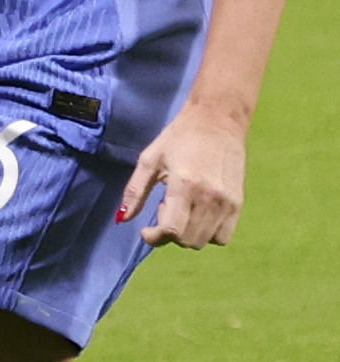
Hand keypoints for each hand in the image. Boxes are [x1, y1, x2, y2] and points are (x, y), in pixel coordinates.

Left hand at [122, 107, 248, 250]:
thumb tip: (121, 219)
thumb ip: (135, 192)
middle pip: (188, 240)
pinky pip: (224, 236)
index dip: (155, 237)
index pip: (172, 230)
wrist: (218, 121)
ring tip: (183, 208)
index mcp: (184, 186)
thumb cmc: (179, 137)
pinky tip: (199, 214)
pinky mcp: (239, 203)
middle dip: (169, 234)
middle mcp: (209, 198)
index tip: (146, 230)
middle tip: (165, 208)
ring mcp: (228, 203)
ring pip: (205, 241)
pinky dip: (208, 233)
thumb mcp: (149, 160)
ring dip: (188, 233)